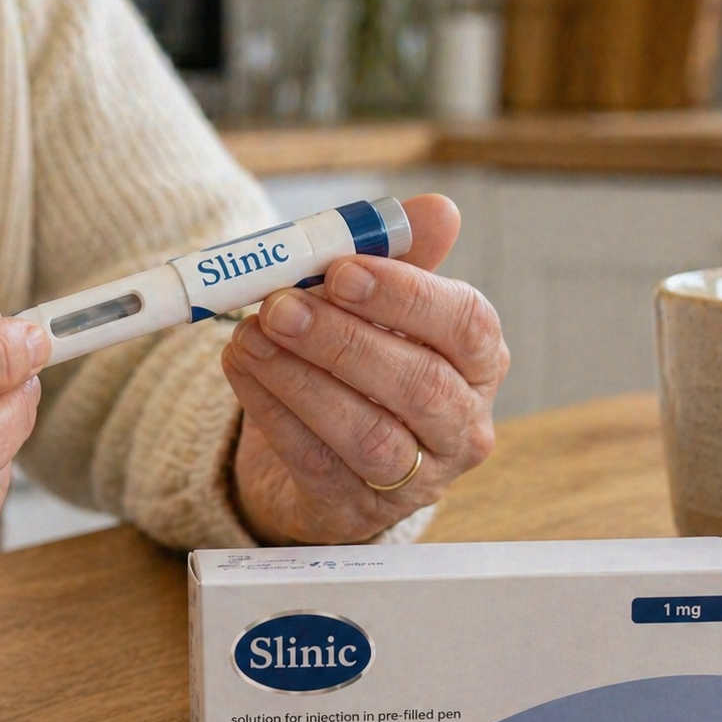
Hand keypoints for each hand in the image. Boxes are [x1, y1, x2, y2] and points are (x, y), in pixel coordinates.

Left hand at [220, 194, 508, 544]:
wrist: (317, 455)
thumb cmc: (358, 366)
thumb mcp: (377, 309)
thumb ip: (400, 259)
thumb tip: (437, 211)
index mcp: (479, 364)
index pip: (466, 326)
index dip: (405, 296)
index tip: (342, 270)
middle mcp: (460, 427)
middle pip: (418, 385)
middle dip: (342, 340)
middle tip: (282, 304)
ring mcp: (413, 479)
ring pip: (367, 432)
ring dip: (301, 379)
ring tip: (250, 335)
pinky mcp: (354, 510)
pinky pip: (314, 461)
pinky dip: (272, 410)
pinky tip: (242, 369)